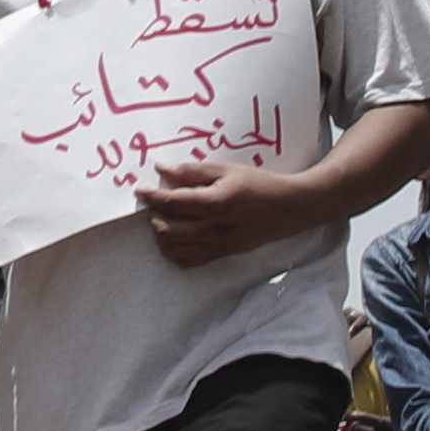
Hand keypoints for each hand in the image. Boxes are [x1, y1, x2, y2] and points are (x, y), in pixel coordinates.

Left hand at [129, 152, 302, 270]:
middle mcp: (215, 229)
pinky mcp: (223, 254)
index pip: (173, 203)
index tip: (140, 190)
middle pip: (168, 230)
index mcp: (216, 203)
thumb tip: (162, 169)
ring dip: (161, 235)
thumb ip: (192, 171)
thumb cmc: (258, 184)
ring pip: (175, 250)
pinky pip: (189, 261)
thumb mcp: (226, 169)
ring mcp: (219, 245)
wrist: (288, 208)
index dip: (152, 196)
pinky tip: (174, 238)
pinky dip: (175, 252)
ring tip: (161, 220)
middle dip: (153, 217)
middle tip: (152, 204)